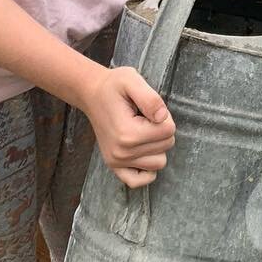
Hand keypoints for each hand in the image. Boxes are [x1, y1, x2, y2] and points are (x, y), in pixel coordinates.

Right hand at [83, 65, 175, 188]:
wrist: (92, 94)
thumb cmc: (114, 86)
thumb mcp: (132, 80)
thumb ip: (151, 99)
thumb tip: (162, 118)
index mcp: (128, 133)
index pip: (169, 130)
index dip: (164, 115)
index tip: (148, 108)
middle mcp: (122, 153)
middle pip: (167, 145)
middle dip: (161, 129)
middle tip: (143, 116)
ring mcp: (117, 162)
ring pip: (159, 162)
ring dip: (156, 146)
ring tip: (141, 129)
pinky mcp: (114, 166)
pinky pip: (139, 180)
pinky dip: (146, 169)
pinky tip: (143, 152)